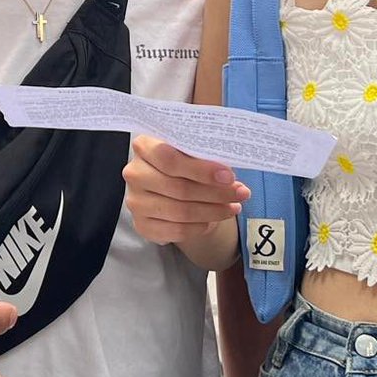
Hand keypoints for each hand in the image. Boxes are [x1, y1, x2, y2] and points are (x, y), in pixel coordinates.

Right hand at [124, 137, 248, 244]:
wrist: (167, 187)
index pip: (170, 158)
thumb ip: (204, 157)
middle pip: (179, 187)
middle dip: (216, 192)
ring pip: (181, 211)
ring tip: (233, 207)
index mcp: (144, 146)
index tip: (229, 176)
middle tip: (241, 193)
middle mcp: (135, 174)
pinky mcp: (142, 225)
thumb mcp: (190, 152)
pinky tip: (213, 220)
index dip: (201, 169)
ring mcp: (136, 201)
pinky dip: (200, 226)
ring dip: (213, 211)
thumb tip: (228, 175)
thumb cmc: (182, 164)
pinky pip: (177, 230)